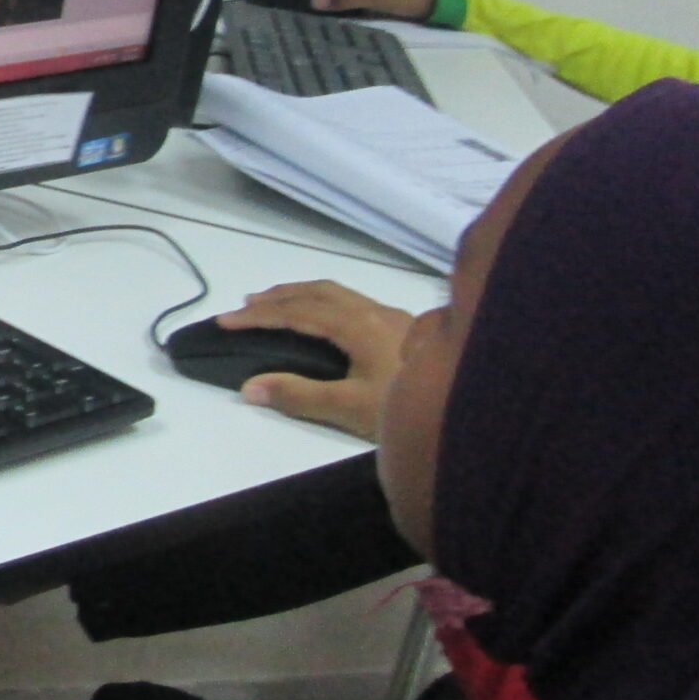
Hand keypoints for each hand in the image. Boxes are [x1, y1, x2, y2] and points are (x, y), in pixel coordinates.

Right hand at [217, 280, 414, 439]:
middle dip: (278, 295)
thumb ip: (300, 396)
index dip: (258, 315)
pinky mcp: (406, 327)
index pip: (297, 311)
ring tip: (278, 304)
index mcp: (357, 324)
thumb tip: (249, 387)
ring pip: (338, 292)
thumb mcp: (352, 408)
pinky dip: (326, 302)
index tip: (225, 321)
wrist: (474, 405)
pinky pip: (353, 301)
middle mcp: (374, 311)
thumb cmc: (410, 405)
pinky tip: (329, 319)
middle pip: (317, 291)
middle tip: (246, 305)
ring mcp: (393, 317)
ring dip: (302, 294)